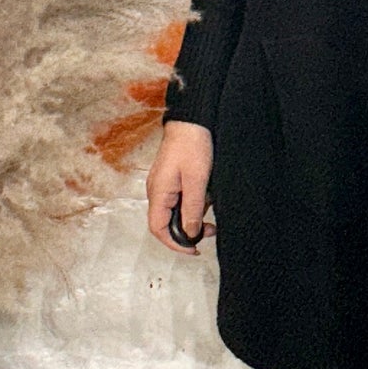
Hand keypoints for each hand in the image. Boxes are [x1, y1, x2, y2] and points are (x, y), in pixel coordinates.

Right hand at [147, 120, 216, 253]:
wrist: (192, 120)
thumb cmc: (193, 145)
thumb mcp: (197, 181)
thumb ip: (193, 209)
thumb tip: (189, 234)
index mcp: (158, 193)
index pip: (158, 229)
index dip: (175, 243)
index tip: (194, 249)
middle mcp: (156, 191)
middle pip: (166, 223)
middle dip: (188, 230)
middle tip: (210, 230)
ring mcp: (163, 185)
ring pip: (175, 212)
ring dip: (193, 216)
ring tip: (211, 210)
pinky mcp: (171, 179)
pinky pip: (180, 199)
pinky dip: (194, 203)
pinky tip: (206, 196)